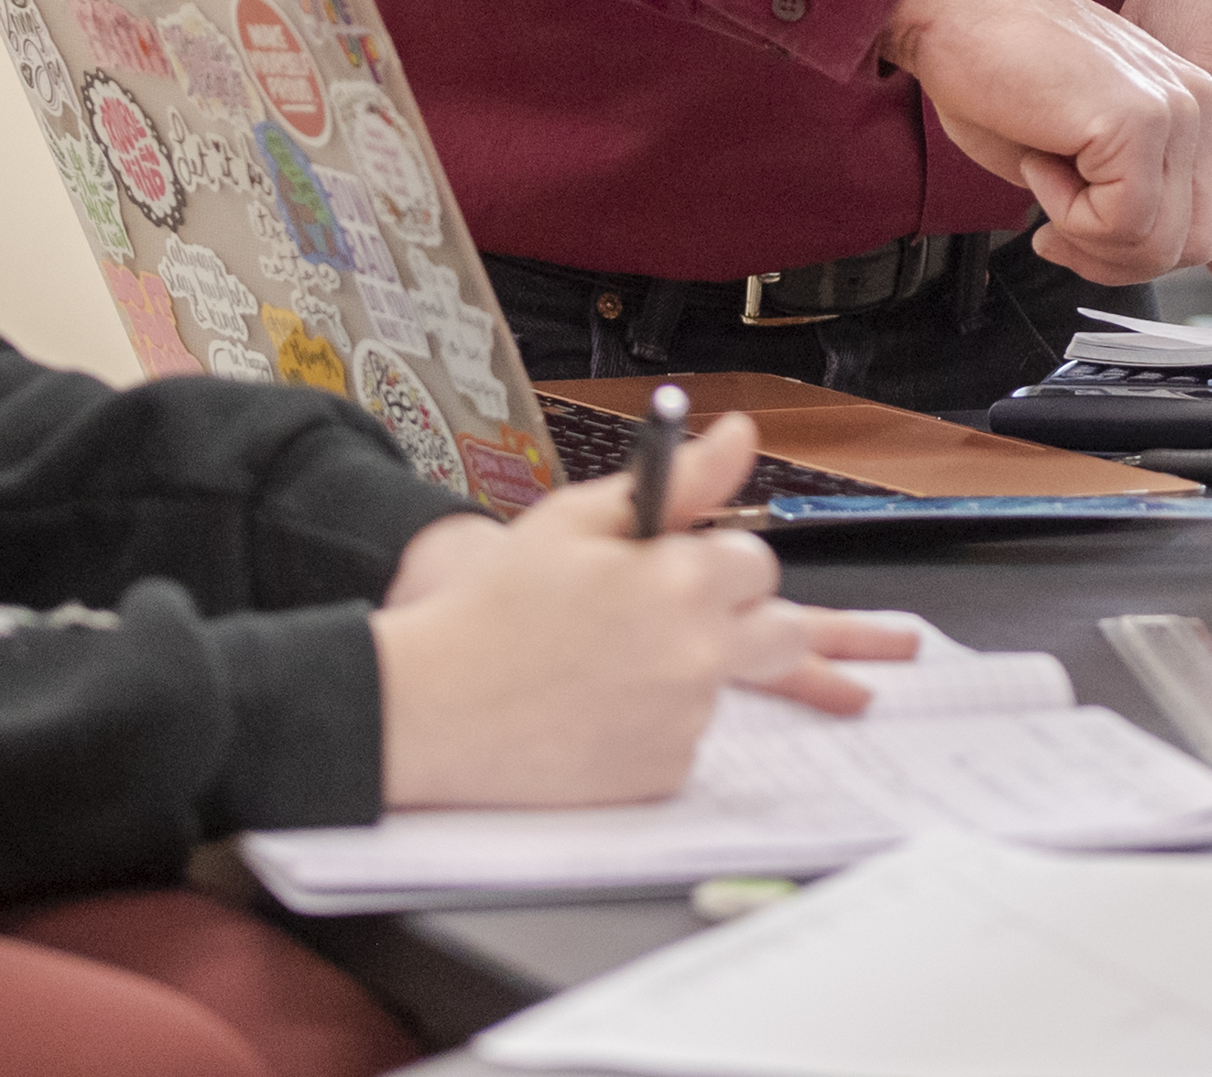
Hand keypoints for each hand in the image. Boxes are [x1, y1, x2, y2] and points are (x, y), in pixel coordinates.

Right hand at [370, 416, 920, 807]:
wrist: (427, 708)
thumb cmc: (494, 606)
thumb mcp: (575, 521)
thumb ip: (677, 480)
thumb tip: (739, 435)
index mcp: (682, 580)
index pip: (756, 563)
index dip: (716, 564)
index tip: (674, 572)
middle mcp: (698, 653)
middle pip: (785, 634)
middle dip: (745, 621)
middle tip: (668, 622)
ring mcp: (684, 721)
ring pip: (726, 685)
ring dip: (689, 672)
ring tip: (600, 666)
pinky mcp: (663, 775)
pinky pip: (686, 739)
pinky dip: (655, 727)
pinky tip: (591, 711)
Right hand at [881, 0, 1211, 336]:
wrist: (952, 10)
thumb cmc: (996, 72)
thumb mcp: (1076, 155)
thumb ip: (1126, 197)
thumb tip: (1143, 255)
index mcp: (1188, 110)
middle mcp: (1196, 105)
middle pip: (1192, 245)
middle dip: (1117, 261)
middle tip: (1057, 234)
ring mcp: (1176, 109)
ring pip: (1158, 244)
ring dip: (1084, 234)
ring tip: (1047, 171)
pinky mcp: (1141, 120)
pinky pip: (1120, 222)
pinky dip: (1067, 213)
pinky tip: (1043, 161)